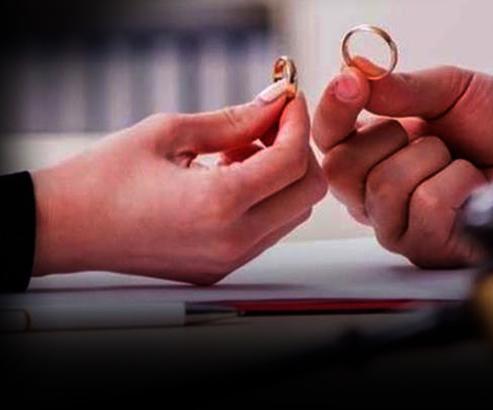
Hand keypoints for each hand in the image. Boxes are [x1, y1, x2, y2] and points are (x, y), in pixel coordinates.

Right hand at [32, 88, 326, 284]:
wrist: (65, 227)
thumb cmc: (103, 180)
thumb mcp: (169, 133)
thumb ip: (233, 120)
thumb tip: (273, 104)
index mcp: (219, 205)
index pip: (291, 162)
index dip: (297, 124)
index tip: (288, 102)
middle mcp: (232, 240)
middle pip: (306, 193)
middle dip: (298, 151)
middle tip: (268, 125)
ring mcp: (229, 260)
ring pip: (292, 213)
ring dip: (280, 176)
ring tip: (237, 152)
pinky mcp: (221, 268)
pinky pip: (267, 230)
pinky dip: (264, 199)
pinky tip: (229, 177)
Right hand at [313, 65, 492, 267]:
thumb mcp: (452, 90)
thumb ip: (401, 87)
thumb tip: (355, 74)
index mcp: (374, 150)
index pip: (327, 136)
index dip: (333, 110)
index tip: (352, 84)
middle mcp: (376, 192)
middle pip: (342, 169)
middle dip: (395, 139)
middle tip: (435, 137)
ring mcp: (399, 224)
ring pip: (385, 189)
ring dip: (435, 162)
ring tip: (460, 163)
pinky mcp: (426, 248)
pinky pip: (426, 209)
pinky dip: (460, 186)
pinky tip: (473, 188)